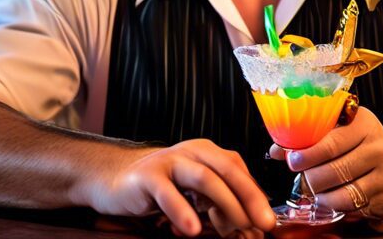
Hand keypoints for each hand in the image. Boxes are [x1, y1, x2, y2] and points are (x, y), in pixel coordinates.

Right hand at [88, 139, 274, 236]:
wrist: (116, 180)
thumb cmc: (161, 188)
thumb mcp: (195, 194)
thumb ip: (219, 204)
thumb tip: (249, 226)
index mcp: (208, 153)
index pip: (240, 171)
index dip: (256, 196)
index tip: (267, 221)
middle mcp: (192, 152)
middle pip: (229, 170)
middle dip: (251, 197)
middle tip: (265, 223)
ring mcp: (170, 161)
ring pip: (205, 178)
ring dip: (226, 203)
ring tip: (238, 227)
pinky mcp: (148, 177)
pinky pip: (167, 193)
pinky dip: (181, 211)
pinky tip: (191, 229)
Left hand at [269, 107, 382, 221]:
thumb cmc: (365, 154)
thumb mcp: (343, 139)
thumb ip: (310, 140)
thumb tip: (275, 150)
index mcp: (361, 120)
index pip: (327, 136)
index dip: (304, 149)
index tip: (289, 158)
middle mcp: (375, 140)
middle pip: (330, 161)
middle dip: (308, 173)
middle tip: (300, 176)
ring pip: (337, 184)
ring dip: (318, 191)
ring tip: (313, 190)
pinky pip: (348, 201)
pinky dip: (332, 203)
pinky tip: (328, 199)